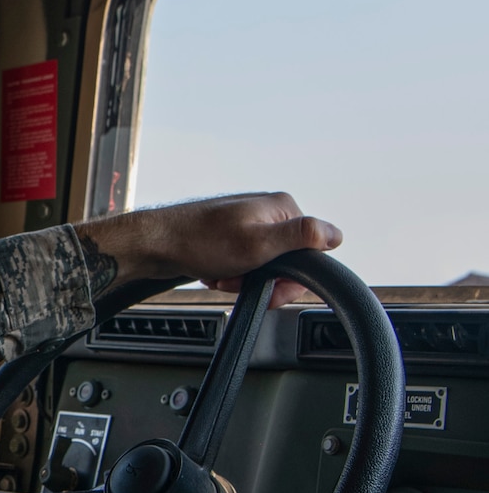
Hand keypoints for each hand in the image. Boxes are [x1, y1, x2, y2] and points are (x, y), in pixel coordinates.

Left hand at [75, 193, 341, 307]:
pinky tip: (214, 272)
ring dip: (242, 279)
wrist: (156, 244)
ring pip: (262, 268)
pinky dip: (229, 275)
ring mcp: (249, 224)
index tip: (268, 285)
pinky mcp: (231, 237)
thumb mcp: (258, 244)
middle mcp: (268, 212)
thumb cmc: (200, 240)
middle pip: (286, 263)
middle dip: (262, 279)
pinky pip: (243, 266)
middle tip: (237, 279)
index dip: (289, 278)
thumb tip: (337, 234)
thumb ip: (300, 238)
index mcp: (282, 208)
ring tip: (222, 274)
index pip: (311, 253)